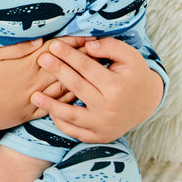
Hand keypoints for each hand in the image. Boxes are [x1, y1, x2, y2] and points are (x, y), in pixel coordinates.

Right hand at [0, 37, 86, 139]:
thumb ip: (16, 47)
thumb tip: (39, 39)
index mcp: (23, 67)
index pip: (54, 51)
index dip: (72, 43)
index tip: (88, 36)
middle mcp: (31, 84)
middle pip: (64, 69)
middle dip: (82, 59)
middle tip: (100, 50)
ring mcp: (31, 101)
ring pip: (62, 89)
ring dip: (80, 78)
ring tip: (96, 71)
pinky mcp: (28, 114)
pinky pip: (54, 107)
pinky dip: (68, 100)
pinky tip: (79, 95)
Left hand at [31, 37, 164, 141]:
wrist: (148, 102)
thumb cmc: (135, 74)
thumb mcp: (130, 56)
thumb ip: (110, 47)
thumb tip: (87, 45)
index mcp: (116, 86)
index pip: (86, 67)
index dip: (69, 55)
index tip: (54, 45)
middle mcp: (109, 108)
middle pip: (77, 87)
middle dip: (57, 72)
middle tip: (41, 60)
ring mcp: (104, 125)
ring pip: (72, 115)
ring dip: (50, 105)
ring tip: (34, 95)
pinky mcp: (100, 137)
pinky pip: (76, 132)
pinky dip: (62, 124)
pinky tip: (50, 112)